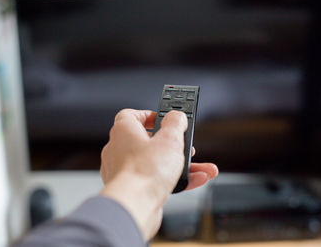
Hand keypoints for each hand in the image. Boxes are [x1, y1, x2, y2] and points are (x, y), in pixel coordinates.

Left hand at [100, 109, 217, 239]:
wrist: (134, 206)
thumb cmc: (145, 171)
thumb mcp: (170, 139)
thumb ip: (175, 122)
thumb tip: (177, 116)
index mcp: (124, 131)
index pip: (132, 115)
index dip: (149, 115)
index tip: (165, 119)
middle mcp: (119, 149)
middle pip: (149, 141)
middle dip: (173, 144)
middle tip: (186, 145)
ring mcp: (124, 171)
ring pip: (155, 163)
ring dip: (180, 164)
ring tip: (201, 168)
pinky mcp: (132, 189)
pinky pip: (155, 179)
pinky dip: (174, 179)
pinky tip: (194, 180)